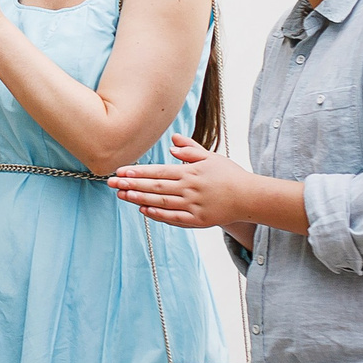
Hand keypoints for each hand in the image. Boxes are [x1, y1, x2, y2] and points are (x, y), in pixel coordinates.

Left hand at [108, 134, 254, 229]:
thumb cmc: (229, 175)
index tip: (121, 171)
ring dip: (139, 199)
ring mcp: (194, 205)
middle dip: (131, 184)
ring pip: (161, 202)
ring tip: (122, 195)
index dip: (138, 172)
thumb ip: (190, 149)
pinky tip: (143, 210)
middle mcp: (190, 188)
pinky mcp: (198, 220)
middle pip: (155, 187)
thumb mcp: (211, 157)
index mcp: (191, 172)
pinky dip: (157, 214)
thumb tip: (172, 141)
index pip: (159, 171)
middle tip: (111, 183)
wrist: (251, 197)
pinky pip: (174, 218)